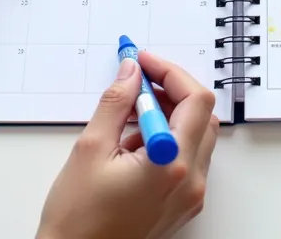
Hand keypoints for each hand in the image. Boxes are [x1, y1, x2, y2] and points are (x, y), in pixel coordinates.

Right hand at [38, 51, 218, 238]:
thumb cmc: (78, 218)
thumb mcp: (90, 149)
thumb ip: (116, 103)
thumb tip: (131, 72)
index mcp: (172, 165)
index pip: (195, 101)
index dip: (170, 72)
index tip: (143, 62)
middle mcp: (191, 181)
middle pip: (202, 116)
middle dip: (172, 92)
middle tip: (137, 84)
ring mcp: (191, 196)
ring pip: (197, 137)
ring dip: (169, 116)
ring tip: (127, 119)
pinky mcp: (184, 205)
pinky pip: (189, 160)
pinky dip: (169, 141)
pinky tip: (132, 146)